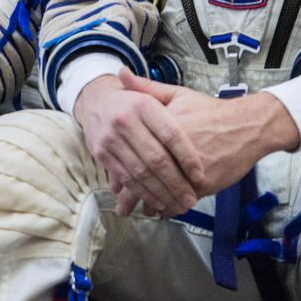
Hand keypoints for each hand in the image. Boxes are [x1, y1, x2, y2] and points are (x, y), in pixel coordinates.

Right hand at [72, 73, 204, 217]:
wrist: (96, 103)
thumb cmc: (133, 102)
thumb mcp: (152, 94)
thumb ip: (178, 107)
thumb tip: (204, 111)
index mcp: (143, 104)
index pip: (170, 134)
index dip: (186, 157)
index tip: (200, 176)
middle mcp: (124, 120)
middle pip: (155, 158)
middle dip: (176, 183)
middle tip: (191, 199)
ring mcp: (111, 138)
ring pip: (140, 173)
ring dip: (161, 194)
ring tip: (178, 205)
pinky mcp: (101, 154)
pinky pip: (125, 178)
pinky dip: (142, 194)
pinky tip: (158, 203)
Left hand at [119, 69, 299, 197]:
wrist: (248, 126)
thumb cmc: (210, 110)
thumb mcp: (178, 94)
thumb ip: (146, 88)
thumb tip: (121, 73)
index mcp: (163, 128)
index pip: (135, 153)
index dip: (120, 167)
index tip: (112, 175)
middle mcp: (175, 152)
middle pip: (144, 177)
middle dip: (129, 192)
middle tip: (120, 201)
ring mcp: (189, 172)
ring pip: (161, 193)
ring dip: (148, 202)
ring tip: (134, 209)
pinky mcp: (204, 185)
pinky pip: (180, 201)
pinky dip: (169, 206)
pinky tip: (160, 208)